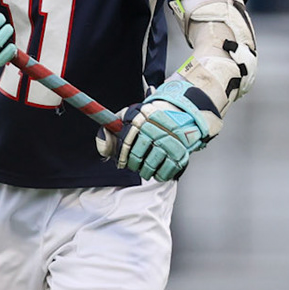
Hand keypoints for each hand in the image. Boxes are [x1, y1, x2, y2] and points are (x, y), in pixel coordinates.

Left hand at [96, 79, 218, 181]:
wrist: (184, 114)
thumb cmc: (152, 119)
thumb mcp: (131, 116)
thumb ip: (112, 130)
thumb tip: (103, 150)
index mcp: (143, 117)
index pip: (126, 140)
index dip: (122, 154)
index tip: (121, 161)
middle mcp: (157, 128)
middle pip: (137, 155)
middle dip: (133, 163)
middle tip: (135, 164)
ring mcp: (170, 141)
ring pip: (150, 166)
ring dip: (145, 171)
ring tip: (146, 168)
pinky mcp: (181, 152)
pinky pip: (166, 172)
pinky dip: (160, 175)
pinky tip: (158, 171)